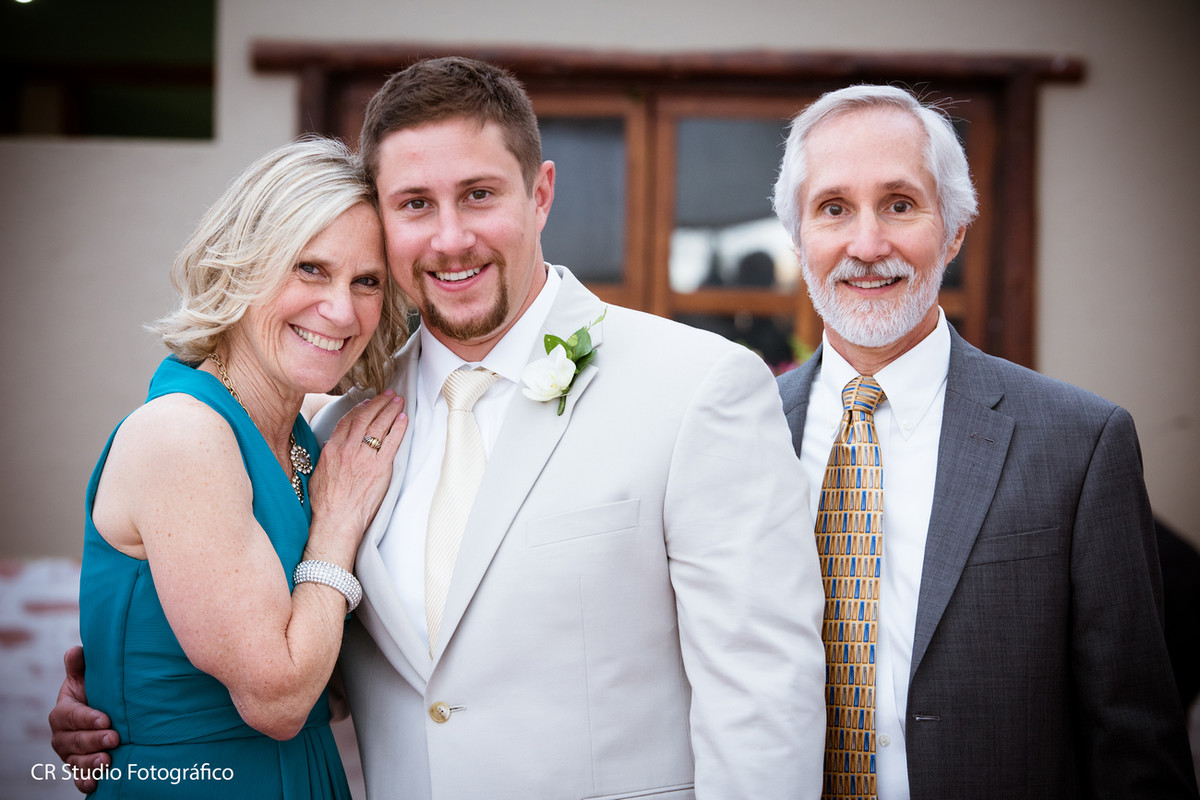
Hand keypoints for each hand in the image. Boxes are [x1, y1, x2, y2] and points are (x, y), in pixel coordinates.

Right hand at [48, 646, 118, 793]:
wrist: (103, 711)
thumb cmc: (96, 691)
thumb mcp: (88, 677)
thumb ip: (80, 666)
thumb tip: (76, 650)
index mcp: (63, 711)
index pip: (71, 716)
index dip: (86, 718)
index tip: (106, 719)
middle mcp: (62, 734)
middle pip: (73, 740)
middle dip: (93, 740)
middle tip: (115, 738)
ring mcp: (69, 753)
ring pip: (75, 761)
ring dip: (90, 763)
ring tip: (107, 760)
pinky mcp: (79, 767)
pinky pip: (78, 777)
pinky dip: (85, 782)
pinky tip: (95, 784)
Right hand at [307, 390, 406, 564]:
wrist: (336, 520)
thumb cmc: (325, 504)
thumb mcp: (319, 474)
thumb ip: (328, 457)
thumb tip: (332, 447)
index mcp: (332, 450)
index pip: (347, 421)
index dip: (359, 409)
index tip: (367, 403)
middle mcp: (348, 449)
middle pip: (365, 418)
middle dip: (378, 403)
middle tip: (388, 395)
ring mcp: (364, 457)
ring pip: (379, 425)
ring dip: (390, 410)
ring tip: (398, 401)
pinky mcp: (380, 467)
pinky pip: (392, 441)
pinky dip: (399, 428)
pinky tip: (404, 418)